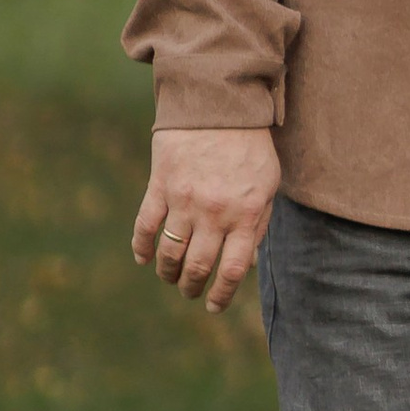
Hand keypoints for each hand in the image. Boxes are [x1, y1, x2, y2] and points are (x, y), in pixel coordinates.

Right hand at [133, 128, 280, 315]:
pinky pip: (145, 227)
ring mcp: (184, 201)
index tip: (213, 306)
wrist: (220, 104)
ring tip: (171, 278)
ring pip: (170, 253)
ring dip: (168, 273)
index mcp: (246, 215)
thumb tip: (245, 264)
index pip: (232, 271)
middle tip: (190, 291)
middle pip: (198, 267)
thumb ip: (258, 224)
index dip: (221, 295)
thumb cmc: (250, 147)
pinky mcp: (160, 186)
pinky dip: (141, 247)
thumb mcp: (268, 185)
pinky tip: (144, 258)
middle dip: (192, 287)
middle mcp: (214, 213)